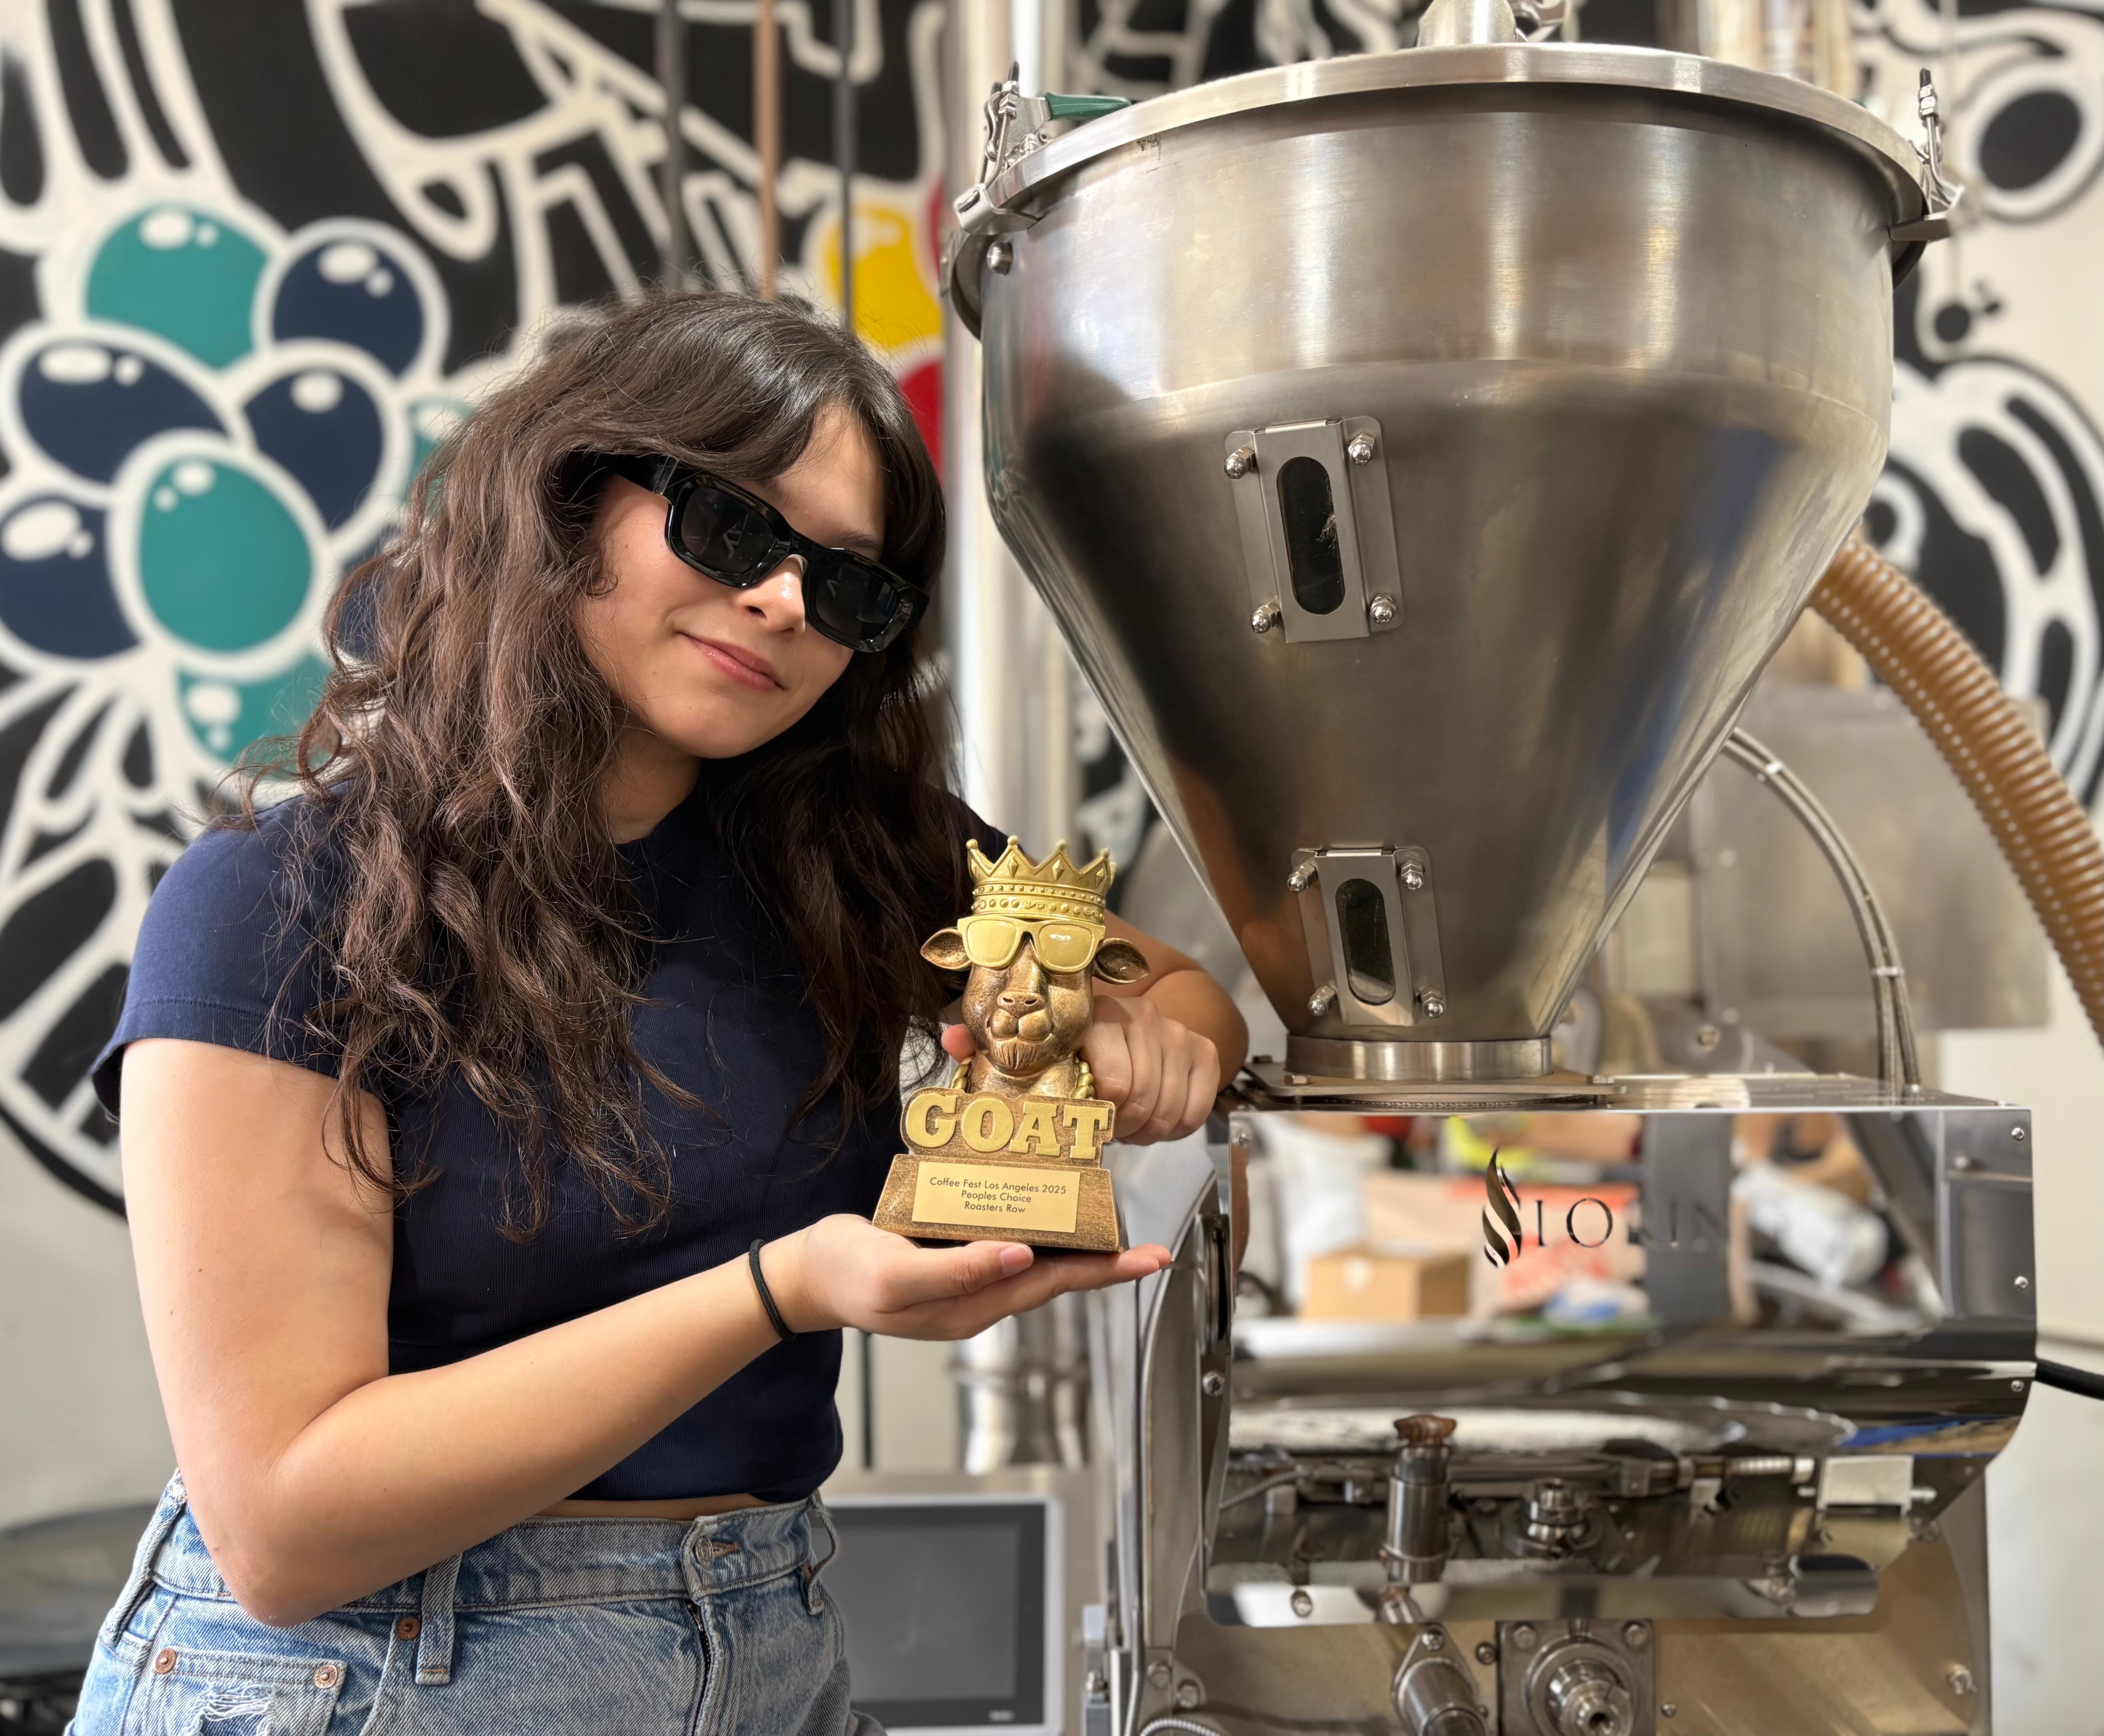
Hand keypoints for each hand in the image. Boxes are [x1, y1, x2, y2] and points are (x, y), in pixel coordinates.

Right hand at [765, 1215, 1171, 1339]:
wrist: (806, 1276)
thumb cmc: (845, 1275)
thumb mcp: (896, 1276)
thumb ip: (958, 1271)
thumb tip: (1021, 1258)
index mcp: (973, 1305)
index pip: (1053, 1285)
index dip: (1104, 1271)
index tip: (1149, 1260)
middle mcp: (980, 1296)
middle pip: (1055, 1275)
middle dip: (1103, 1260)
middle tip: (1149, 1246)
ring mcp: (967, 1279)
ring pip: (1034, 1259)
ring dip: (1072, 1241)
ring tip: (1109, 1220)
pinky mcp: (952, 1258)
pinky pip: (1005, 1242)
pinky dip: (1032, 1225)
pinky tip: (1044, 1205)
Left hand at [938, 996, 1219, 1143]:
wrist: (1125, 1018)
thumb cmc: (1070, 1041)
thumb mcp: (1026, 1042)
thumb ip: (987, 1043)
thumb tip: (952, 1041)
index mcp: (1097, 1015)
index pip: (1115, 1083)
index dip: (1099, 1115)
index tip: (1083, 1118)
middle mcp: (1142, 1017)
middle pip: (1142, 1102)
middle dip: (1121, 1128)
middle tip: (1104, 1128)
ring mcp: (1176, 1033)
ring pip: (1169, 1110)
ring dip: (1146, 1130)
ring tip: (1124, 1123)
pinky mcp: (1203, 1051)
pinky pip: (1198, 1109)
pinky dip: (1176, 1125)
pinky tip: (1154, 1118)